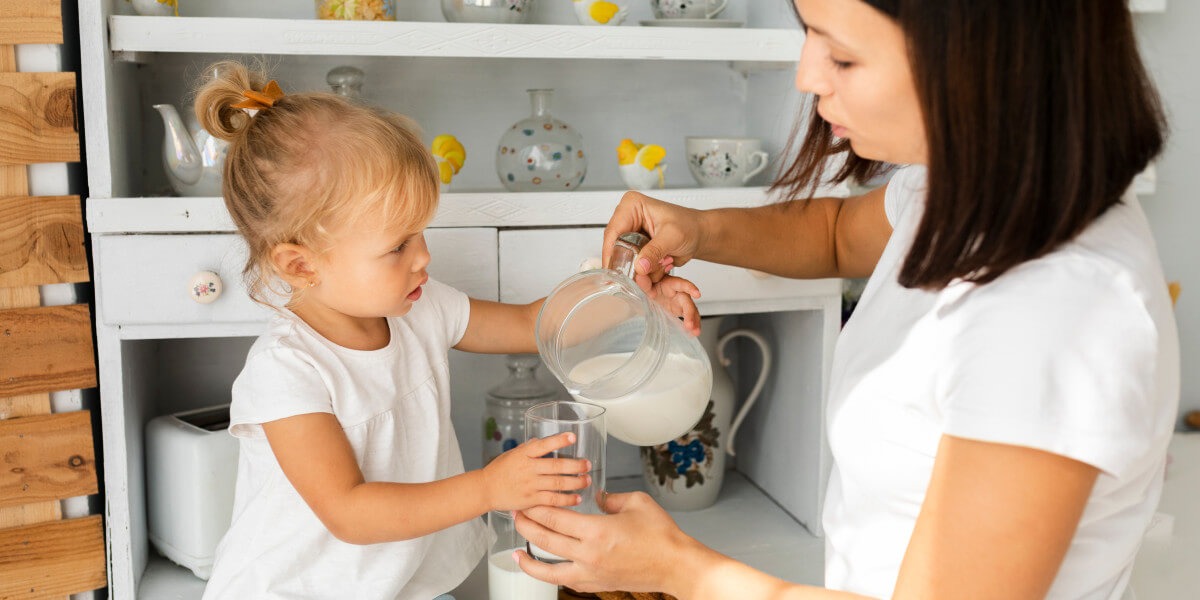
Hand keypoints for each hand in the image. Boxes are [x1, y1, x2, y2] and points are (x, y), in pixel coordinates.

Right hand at [481, 432, 591, 511]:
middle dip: (576, 465)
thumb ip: (528, 448)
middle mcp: (528, 468)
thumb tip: (540, 439)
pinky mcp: (531, 500)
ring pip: (558, 483)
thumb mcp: (512, 454)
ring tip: (586, 480)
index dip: (559, 440)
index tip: (572, 437)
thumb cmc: (498, 470)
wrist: (485, 490)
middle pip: (557, 466)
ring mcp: (530, 485)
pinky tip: (577, 498)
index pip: (543, 444)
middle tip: (587, 465)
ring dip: (576, 482)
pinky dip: (567, 499)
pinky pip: (552, 500)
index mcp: (524, 454)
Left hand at [513, 491, 704, 594]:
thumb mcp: (637, 502)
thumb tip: (599, 497)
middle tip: (516, 516)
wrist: (675, 565)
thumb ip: (612, 497)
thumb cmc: (660, 535)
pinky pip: (565, 581)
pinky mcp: (596, 584)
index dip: (536, 508)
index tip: (526, 501)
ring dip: (529, 560)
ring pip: (548, 570)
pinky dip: (550, 575)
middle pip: (545, 540)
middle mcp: (589, 554)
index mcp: (597, 530)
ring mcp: (591, 573)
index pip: (555, 518)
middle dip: (526, 527)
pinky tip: (544, 569)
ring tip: (516, 553)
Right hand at [603, 192, 704, 293]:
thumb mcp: (672, 237)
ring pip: (624, 259)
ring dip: (641, 269)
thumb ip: (655, 251)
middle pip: (615, 248)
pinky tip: (661, 265)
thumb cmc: (689, 226)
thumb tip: (639, 266)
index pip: (613, 232)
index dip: (612, 253)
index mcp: (632, 205)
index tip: (616, 272)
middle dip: (630, 265)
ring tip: (662, 264)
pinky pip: (632, 265)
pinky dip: (645, 271)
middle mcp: (627, 219)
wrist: (700, 234)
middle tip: (644, 275)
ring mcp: (630, 234)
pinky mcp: (635, 247)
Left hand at [647, 271, 701, 335]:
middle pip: (688, 302)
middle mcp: (679, 293)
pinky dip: (691, 325)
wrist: (648, 293)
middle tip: (689, 325)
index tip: (697, 294)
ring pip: (691, 311)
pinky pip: (688, 318)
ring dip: (694, 321)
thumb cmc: (650, 285)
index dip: (690, 288)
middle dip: (690, 314)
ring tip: (695, 332)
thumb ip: (643, 282)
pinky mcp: (680, 311)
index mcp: (671, 284)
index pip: (682, 284)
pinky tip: (693, 333)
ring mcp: (680, 302)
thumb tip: (640, 276)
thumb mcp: (644, 284)